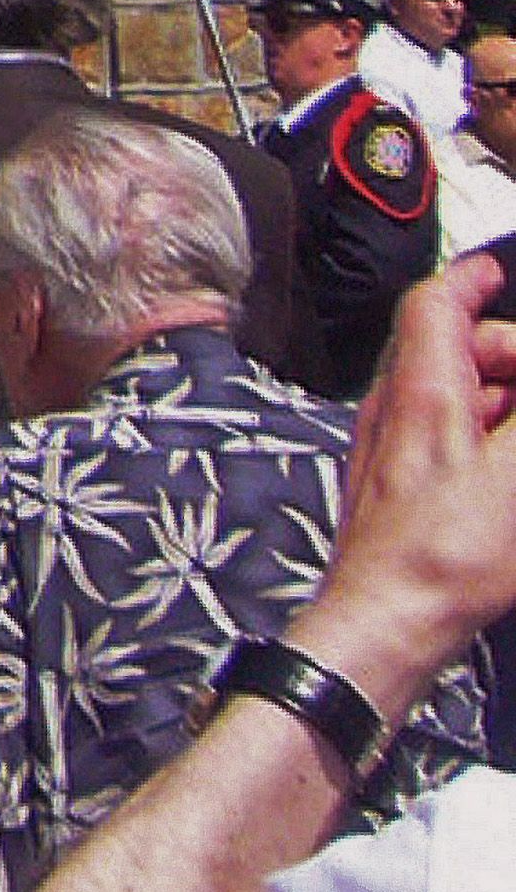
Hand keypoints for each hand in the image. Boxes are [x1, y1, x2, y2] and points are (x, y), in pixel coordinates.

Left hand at [292, 250, 515, 716]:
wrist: (388, 621)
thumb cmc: (446, 554)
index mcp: (422, 392)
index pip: (435, 305)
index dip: (472, 279)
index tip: (501, 271)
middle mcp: (397, 409)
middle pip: (455, 349)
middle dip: (508, 352)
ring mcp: (394, 447)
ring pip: (455, 394)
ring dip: (502, 397)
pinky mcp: (400, 484)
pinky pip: (448, 437)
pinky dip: (488, 435)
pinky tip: (510, 462)